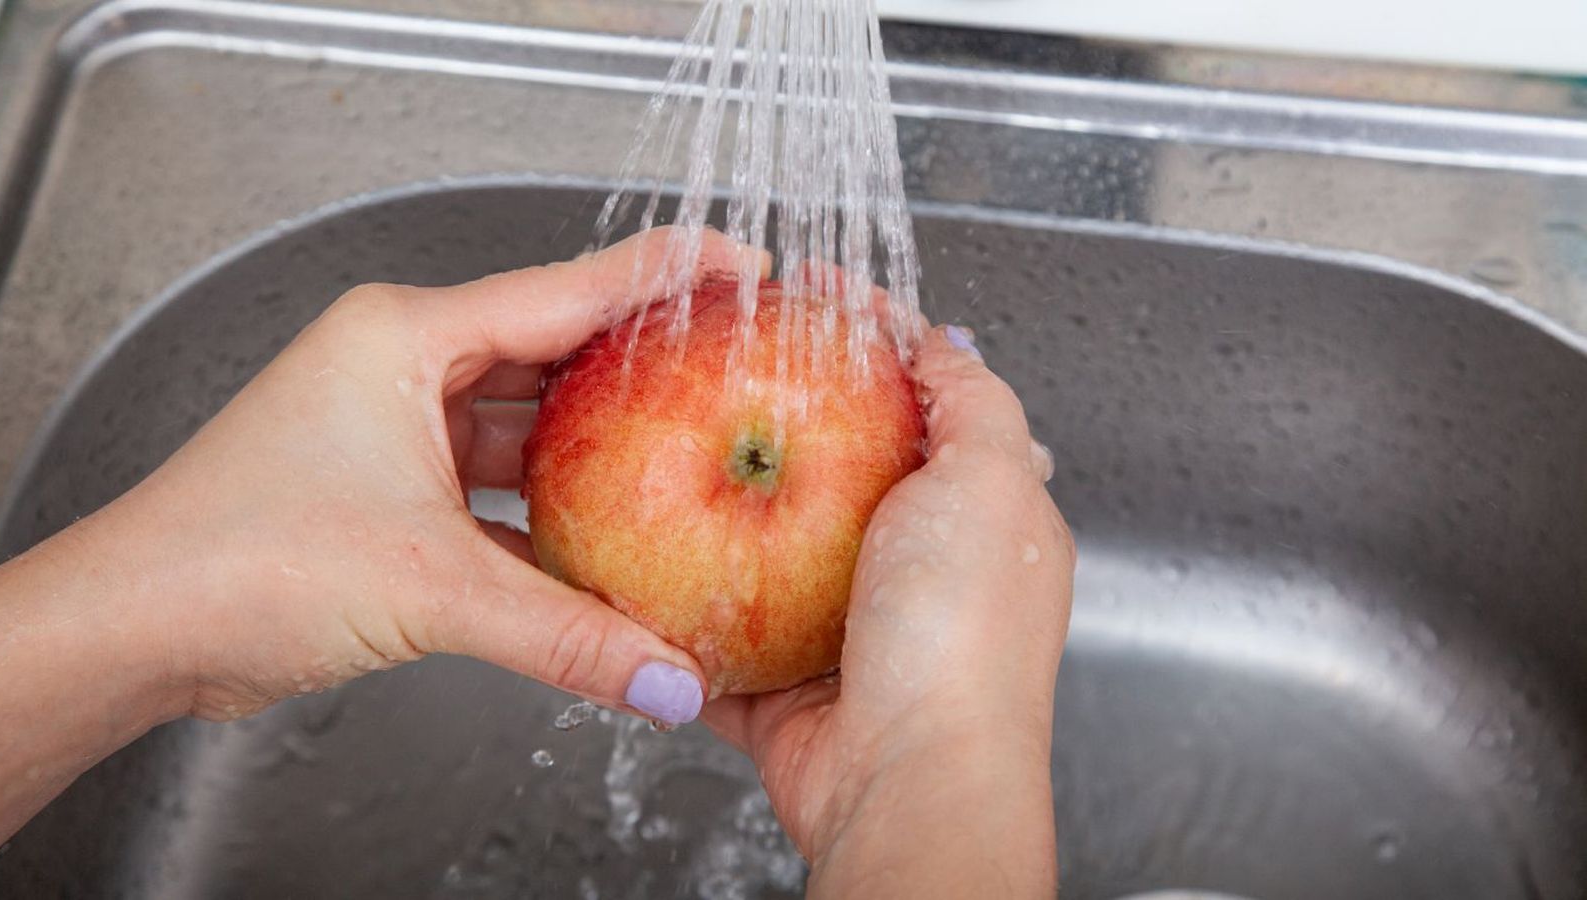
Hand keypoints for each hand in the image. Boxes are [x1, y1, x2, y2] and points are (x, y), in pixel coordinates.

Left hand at [0, 227, 771, 846]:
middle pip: (553, 354)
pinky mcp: (391, 490)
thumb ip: (565, 634)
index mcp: (404, 337)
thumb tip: (665, 677)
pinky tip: (604, 552)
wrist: (134, 630)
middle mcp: (401, 365)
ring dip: (593, 458)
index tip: (742, 270)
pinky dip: (546, 521)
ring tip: (683, 462)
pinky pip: (496, 491)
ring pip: (526, 429)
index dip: (664, 280)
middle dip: (638, 371)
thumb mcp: (430, 587)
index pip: (565, 291)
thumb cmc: (234, 561)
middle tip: (728, 371)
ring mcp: (395, 428)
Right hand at [702, 325, 1074, 896]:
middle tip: (725, 357)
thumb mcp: (992, 479)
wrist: (906, 780)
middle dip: (783, 416)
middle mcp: (916, 576)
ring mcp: (846, 632)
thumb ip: (972, 400)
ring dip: (721, 506)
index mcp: (979, 524)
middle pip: (838, 470)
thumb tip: (940, 338)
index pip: (922, 404)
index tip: (810, 294)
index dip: (868, 340)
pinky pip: (716, 628)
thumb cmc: (963, 636)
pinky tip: (642, 550)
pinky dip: (680, 599)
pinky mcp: (780, 683)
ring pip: (767, 550)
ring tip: (667, 436)